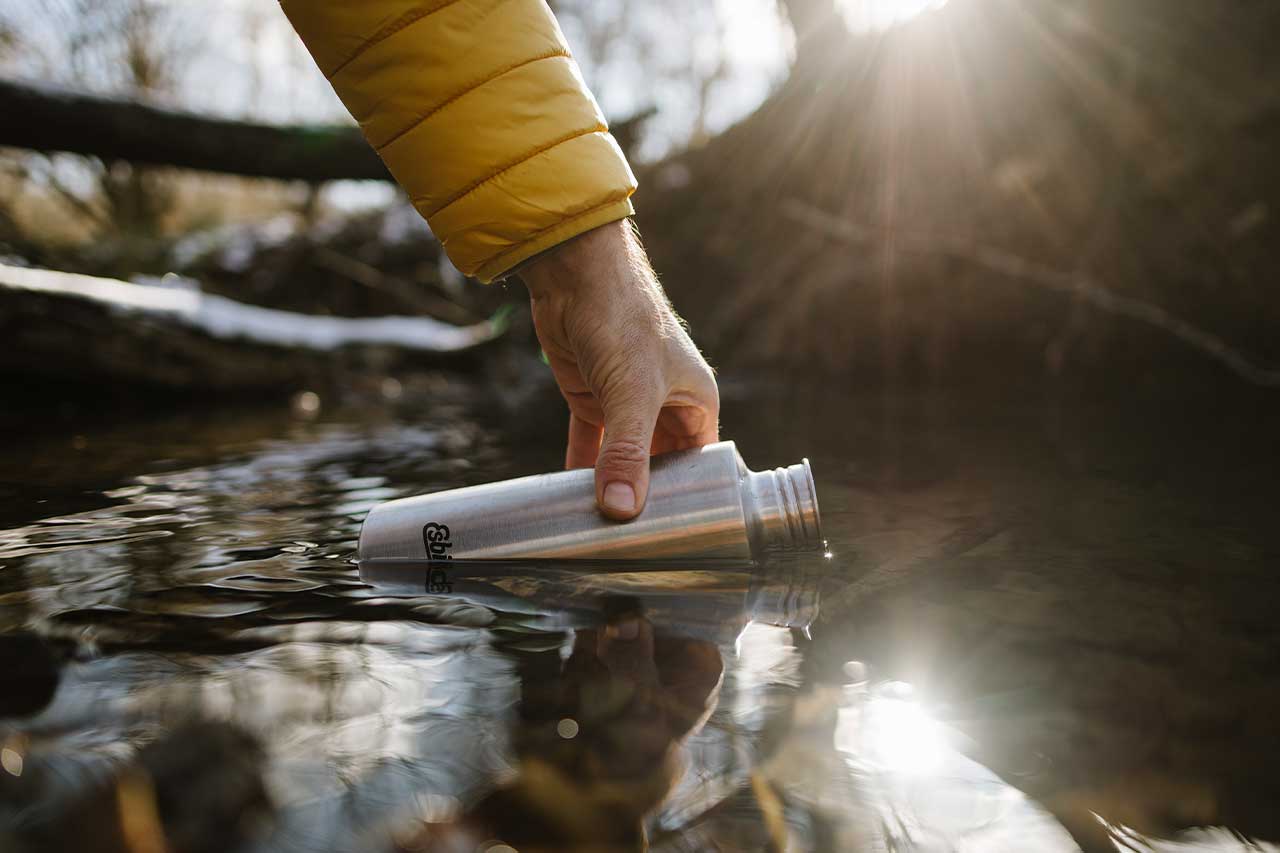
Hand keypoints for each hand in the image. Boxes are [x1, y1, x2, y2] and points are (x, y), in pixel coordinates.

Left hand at [520, 219, 718, 519]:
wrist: (574, 272)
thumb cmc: (623, 318)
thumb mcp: (631, 392)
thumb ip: (627, 452)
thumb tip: (621, 509)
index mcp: (695, 400)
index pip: (702, 462)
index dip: (692, 497)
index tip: (675, 536)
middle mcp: (665, 403)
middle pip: (660, 465)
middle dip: (646, 498)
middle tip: (631, 542)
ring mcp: (627, 401)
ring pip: (623, 456)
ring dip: (610, 485)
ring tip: (598, 529)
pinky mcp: (593, 396)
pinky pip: (591, 443)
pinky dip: (581, 467)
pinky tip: (568, 497)